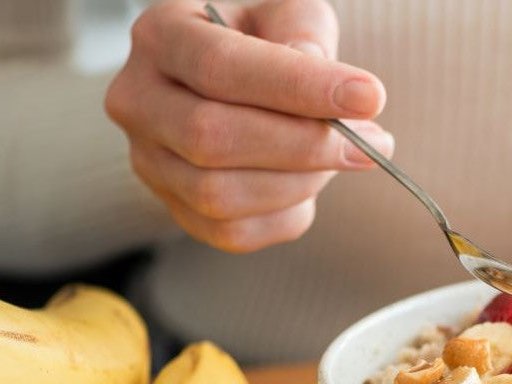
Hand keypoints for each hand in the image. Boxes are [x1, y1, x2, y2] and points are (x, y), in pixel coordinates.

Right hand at [105, 0, 393, 251]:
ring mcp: (149, 161)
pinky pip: (234, 233)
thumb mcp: (287, 11)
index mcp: (161, 36)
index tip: (368, 97)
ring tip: (347, 155)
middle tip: (374, 141)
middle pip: (211, 138)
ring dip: (302, 182)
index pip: (220, 67)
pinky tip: (311, 182)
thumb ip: (305, 33)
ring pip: (220, 195)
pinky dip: (288, 213)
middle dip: (305, 145)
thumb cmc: (265, 38)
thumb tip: (326, 86)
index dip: (298, 87)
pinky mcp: (175, 209)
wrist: (236, 78)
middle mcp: (138, 100)